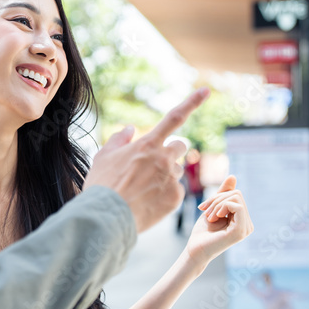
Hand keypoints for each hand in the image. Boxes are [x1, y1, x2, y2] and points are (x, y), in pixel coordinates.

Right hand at [84, 88, 209, 232]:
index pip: (174, 117)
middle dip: (171, 152)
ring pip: (177, 171)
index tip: (206, 91)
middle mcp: (164, 158)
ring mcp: (172, 178)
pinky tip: (149, 201)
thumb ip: (119, 139)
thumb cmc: (102, 186)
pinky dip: (166, 194)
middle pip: (180, 147)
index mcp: (148, 144)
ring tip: (144, 188)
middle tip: (154, 164)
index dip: (192, 102)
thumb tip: (131, 128)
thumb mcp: (103, 156)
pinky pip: (176, 191)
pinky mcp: (176, 197)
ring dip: (166, 174)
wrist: (106, 217)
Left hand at [185, 175, 253, 269]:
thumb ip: (224, 194)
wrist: (195, 249)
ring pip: (236, 198)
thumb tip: (233, 177)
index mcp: (243, 220)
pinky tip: (214, 218)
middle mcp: (248, 224)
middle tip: (205, 212)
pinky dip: (222, 207)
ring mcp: (246, 228)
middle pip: (236, 194)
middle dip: (217, 199)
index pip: (236, 194)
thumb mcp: (213, 208)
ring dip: (217, 204)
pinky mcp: (241, 231)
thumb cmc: (203, 232)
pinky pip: (237, 206)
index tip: (204, 207)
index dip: (218, 196)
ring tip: (209, 217)